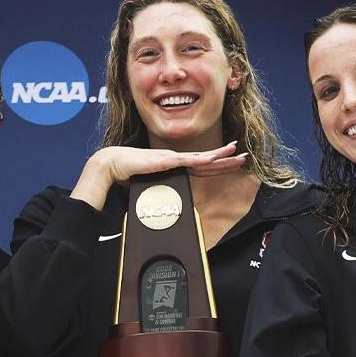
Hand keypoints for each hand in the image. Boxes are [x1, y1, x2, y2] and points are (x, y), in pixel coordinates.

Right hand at [70, 142, 247, 210]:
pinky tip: (214, 158)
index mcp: (174, 167)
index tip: (231, 163)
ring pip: (202, 158)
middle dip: (226, 159)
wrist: (112, 166)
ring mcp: (173, 159)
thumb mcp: (149, 186)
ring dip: (220, 155)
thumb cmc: (127, 175)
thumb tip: (163, 204)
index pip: (201, 167)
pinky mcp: (166, 160)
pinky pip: (188, 160)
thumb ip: (160, 192)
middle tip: (243, 156)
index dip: (217, 166)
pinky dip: (202, 159)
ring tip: (236, 152)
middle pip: (207, 162)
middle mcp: (176, 160)